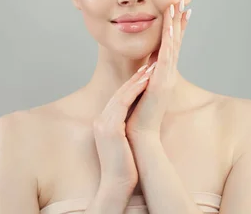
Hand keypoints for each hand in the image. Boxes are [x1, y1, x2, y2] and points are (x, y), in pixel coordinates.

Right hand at [92, 63, 156, 192]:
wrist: (116, 186)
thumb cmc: (125, 167)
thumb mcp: (124, 143)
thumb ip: (125, 129)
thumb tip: (135, 121)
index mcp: (104, 123)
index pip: (119, 99)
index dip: (132, 85)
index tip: (145, 74)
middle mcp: (101, 120)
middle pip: (119, 93)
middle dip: (134, 78)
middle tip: (148, 65)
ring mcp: (103, 124)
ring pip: (121, 95)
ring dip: (136, 80)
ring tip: (149, 69)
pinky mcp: (110, 128)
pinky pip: (122, 103)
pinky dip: (134, 90)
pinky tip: (145, 82)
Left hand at [126, 0, 190, 139]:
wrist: (141, 135)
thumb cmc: (138, 116)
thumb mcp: (141, 91)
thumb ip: (143, 78)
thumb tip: (141, 69)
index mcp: (163, 74)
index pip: (170, 46)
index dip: (175, 28)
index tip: (179, 12)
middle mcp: (168, 73)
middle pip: (175, 41)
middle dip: (178, 21)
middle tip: (182, 1)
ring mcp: (167, 77)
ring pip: (172, 45)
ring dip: (174, 25)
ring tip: (177, 7)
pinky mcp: (162, 82)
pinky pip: (166, 56)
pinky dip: (169, 41)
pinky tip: (170, 27)